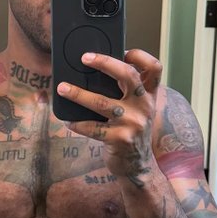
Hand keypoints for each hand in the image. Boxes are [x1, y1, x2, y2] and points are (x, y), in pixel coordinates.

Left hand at [56, 49, 161, 187]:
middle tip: (85, 58)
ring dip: (78, 94)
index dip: (141, 56)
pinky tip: (68, 121)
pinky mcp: (120, 139)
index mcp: (149, 96)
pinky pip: (93, 128)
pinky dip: (78, 124)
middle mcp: (144, 106)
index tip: (124, 50)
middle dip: (105, 63)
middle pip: (128, 75)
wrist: (138, 166)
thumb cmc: (131, 132)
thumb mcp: (137, 111)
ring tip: (62, 88)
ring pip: (102, 102)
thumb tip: (95, 71)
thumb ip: (127, 93)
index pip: (154, 68)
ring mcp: (133, 123)